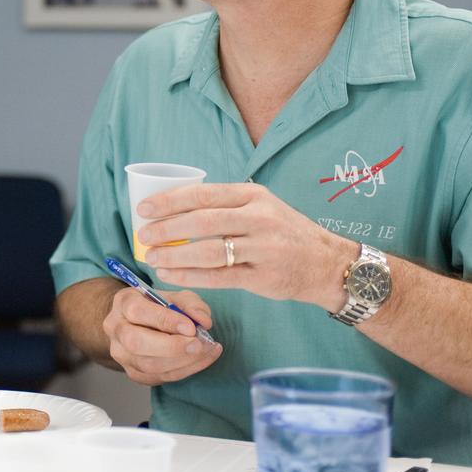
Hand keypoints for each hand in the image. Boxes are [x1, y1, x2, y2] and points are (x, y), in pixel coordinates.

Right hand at [102, 286, 221, 384]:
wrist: (139, 324)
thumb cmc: (158, 307)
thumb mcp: (175, 296)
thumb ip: (190, 304)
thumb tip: (203, 321)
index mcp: (124, 303)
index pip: (138, 312)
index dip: (165, 321)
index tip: (191, 327)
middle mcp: (116, 328)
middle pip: (136, 343)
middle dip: (172, 347)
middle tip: (198, 345)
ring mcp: (121, 353)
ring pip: (148, 365)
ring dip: (182, 361)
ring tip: (206, 351)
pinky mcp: (132, 372)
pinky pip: (157, 377)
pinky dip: (183, 371)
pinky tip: (200, 360)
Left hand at [140, 182, 355, 309]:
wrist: (328, 264)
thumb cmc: (284, 233)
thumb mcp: (262, 207)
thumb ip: (226, 206)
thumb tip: (174, 210)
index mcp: (254, 195)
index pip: (204, 194)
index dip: (169, 201)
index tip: (144, 208)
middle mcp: (259, 218)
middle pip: (202, 222)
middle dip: (167, 229)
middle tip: (143, 235)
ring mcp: (263, 248)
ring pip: (208, 251)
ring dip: (174, 256)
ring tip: (152, 258)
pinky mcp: (263, 277)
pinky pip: (219, 277)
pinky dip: (190, 276)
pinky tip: (171, 275)